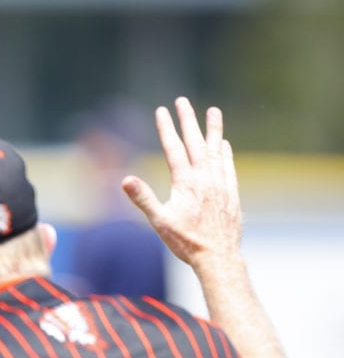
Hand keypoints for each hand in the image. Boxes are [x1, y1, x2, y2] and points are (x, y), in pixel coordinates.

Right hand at [121, 96, 242, 271]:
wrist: (218, 256)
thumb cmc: (186, 241)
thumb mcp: (159, 221)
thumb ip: (143, 198)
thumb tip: (125, 180)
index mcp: (186, 182)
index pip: (174, 148)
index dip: (166, 128)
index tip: (161, 110)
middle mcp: (205, 178)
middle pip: (195, 142)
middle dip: (188, 120)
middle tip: (182, 101)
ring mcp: (220, 184)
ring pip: (216, 149)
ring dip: (212, 129)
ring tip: (213, 111)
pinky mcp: (231, 192)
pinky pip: (227, 165)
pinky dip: (225, 152)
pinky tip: (224, 143)